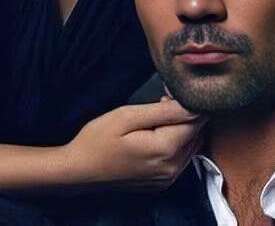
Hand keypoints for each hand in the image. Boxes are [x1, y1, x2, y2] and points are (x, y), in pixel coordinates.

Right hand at [65, 100, 205, 192]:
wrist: (78, 170)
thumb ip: (163, 111)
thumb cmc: (97, 140)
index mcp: (165, 150)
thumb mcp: (127, 116)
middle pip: (195, 133)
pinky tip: (154, 133)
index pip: (196, 121)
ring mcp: (168, 178)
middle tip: (160, 101)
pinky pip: (181, 157)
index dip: (186, 102)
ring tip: (155, 116)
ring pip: (191, 144)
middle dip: (184, 114)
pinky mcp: (162, 182)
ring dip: (180, 127)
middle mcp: (172, 168)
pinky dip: (175, 141)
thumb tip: (192, 106)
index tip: (168, 93)